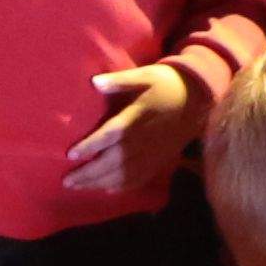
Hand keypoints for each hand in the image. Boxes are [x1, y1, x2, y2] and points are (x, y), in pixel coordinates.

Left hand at [64, 60, 195, 196]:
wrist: (198, 98)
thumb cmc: (166, 84)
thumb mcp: (145, 75)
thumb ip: (119, 81)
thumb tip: (94, 82)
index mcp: (138, 118)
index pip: (111, 134)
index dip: (92, 145)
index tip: (71, 154)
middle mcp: (144, 140)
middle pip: (114, 161)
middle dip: (90, 173)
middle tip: (67, 181)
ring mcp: (153, 153)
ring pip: (125, 173)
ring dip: (101, 183)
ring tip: (79, 187)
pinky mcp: (160, 160)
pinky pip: (141, 178)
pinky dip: (124, 186)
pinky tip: (109, 190)